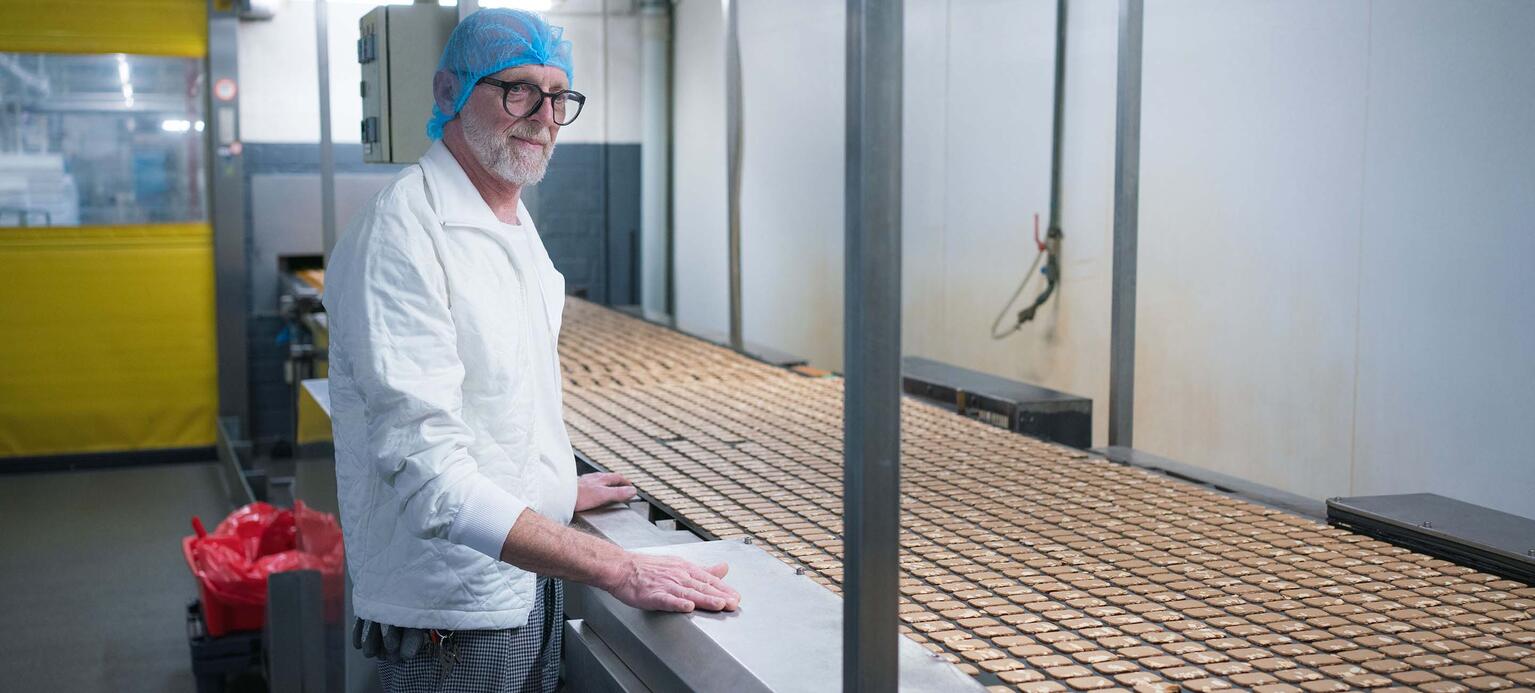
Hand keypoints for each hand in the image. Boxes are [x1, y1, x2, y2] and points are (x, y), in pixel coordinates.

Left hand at [574, 471, 636, 511]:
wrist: (559, 497)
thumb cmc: (579, 496)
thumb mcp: (603, 495)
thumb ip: (618, 493)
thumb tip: (632, 491)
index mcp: (601, 478)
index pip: (618, 477)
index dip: (626, 482)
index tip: (630, 487)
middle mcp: (593, 478)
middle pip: (608, 478)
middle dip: (616, 482)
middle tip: (622, 488)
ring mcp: (584, 481)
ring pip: (598, 481)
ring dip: (605, 485)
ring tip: (608, 490)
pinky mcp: (576, 487)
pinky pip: (589, 485)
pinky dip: (595, 488)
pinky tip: (591, 494)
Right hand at [603, 554, 740, 612]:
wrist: (621, 568)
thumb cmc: (647, 568)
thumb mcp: (679, 564)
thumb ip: (703, 570)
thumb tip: (724, 568)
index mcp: (685, 569)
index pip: (709, 580)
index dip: (724, 589)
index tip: (736, 597)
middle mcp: (678, 576)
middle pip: (702, 587)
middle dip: (720, 595)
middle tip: (734, 604)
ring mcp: (665, 585)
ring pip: (688, 592)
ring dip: (704, 599)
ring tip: (719, 604)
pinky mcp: (652, 594)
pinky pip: (666, 599)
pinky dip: (677, 603)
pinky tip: (687, 606)